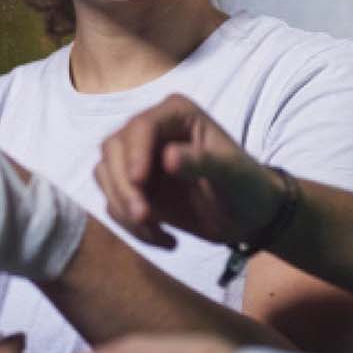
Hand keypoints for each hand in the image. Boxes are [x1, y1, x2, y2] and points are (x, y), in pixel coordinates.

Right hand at [95, 94, 284, 248]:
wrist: (247, 216)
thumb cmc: (245, 185)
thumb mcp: (231, 173)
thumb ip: (201, 162)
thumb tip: (168, 157)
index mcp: (176, 114)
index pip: (142, 126)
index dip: (134, 153)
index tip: (138, 183)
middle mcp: (151, 130)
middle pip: (113, 149)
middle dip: (123, 186)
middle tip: (144, 217)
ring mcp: (138, 158)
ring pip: (105, 175)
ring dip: (122, 207)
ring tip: (155, 231)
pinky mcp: (133, 187)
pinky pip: (114, 202)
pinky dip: (131, 225)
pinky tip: (165, 238)